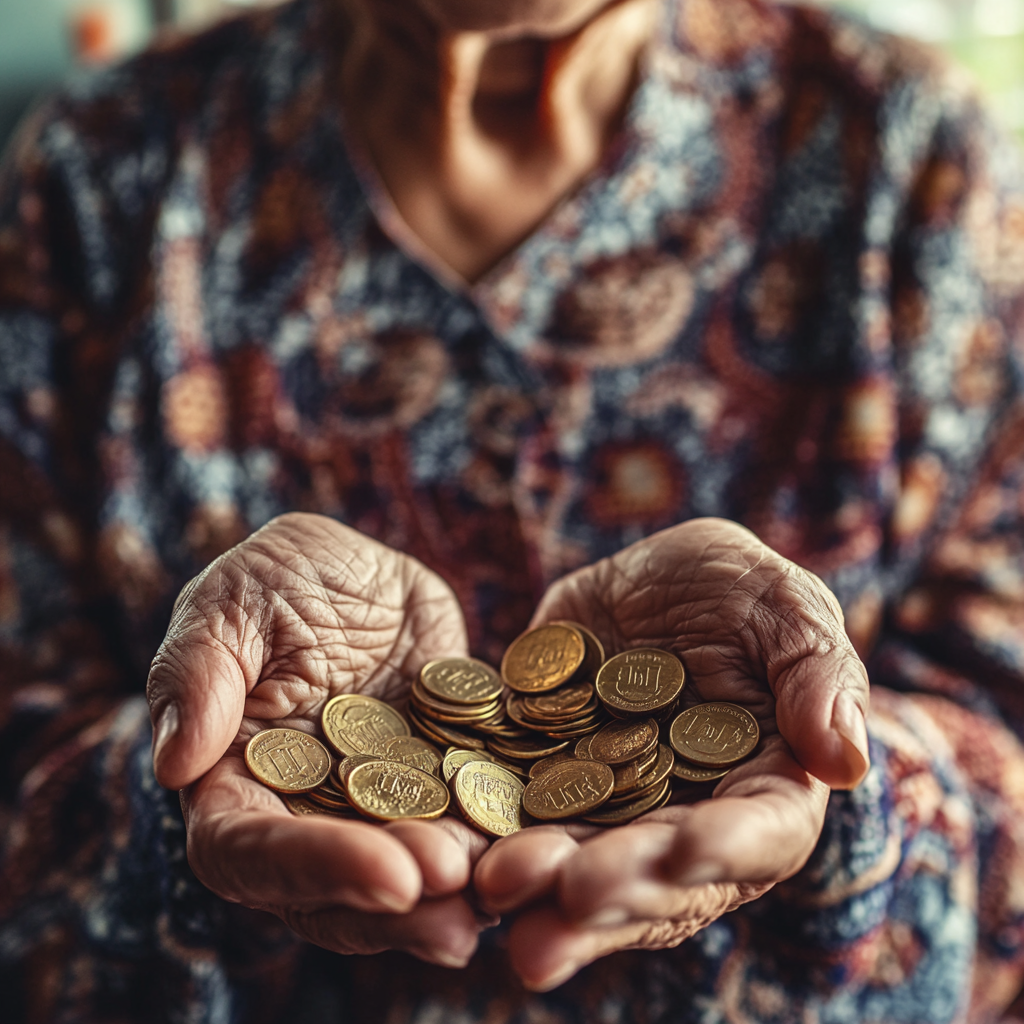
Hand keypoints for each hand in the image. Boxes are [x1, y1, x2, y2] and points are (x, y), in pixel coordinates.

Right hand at [147, 513, 491, 966]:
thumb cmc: (277, 579)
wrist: (361, 570)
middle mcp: (304, 814)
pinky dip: (496, 845)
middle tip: (459, 890)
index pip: (250, 851)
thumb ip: (197, 673)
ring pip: (402, 877)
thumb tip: (176, 762)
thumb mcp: (231, 600)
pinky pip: (466, 827)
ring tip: (501, 890)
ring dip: (450, 893)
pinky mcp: (438, 788)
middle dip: (397, 901)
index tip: (387, 874)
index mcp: (235, 782)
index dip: (315, 869)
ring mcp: (375, 810)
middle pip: (334, 890)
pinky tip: (539, 851)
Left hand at [474, 517, 869, 988]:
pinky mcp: (546, 788)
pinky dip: (486, 844)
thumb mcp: (783, 604)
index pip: (758, 834)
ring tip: (495, 892)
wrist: (644, 582)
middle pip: (659, 875)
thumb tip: (846, 758)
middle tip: (562, 900)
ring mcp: (613, 813)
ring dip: (541, 889)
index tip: (686, 851)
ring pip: (582, 867)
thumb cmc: (735, 589)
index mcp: (763, 785)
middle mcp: (688, 819)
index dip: (725, 848)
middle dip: (614, 888)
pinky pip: (516, 823)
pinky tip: (451, 860)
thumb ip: (817, 674)